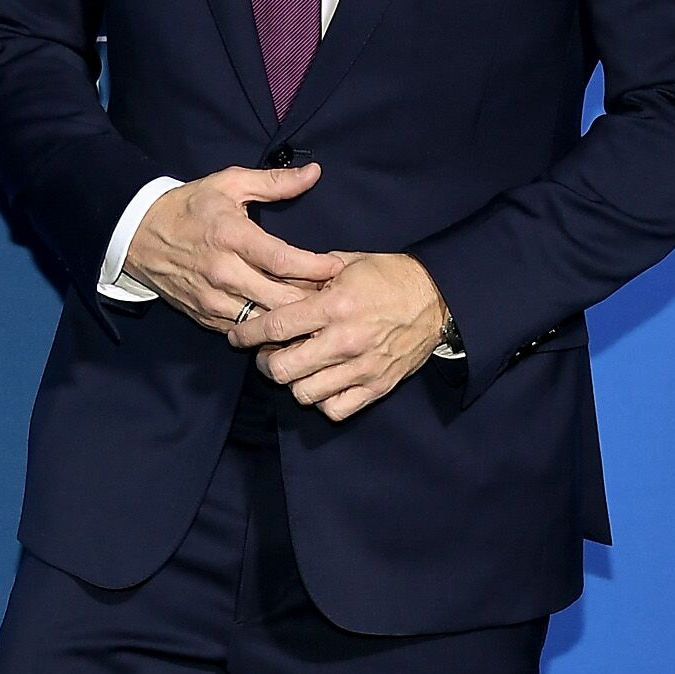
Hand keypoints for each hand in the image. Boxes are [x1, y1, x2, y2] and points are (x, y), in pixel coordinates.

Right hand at [123, 162, 342, 333]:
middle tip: (335, 294)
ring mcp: (212, 298)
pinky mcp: (205, 316)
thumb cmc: (189, 207)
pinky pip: (244, 331)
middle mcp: (223, 272)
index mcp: (231, 236)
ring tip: (316, 312)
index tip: (337, 267)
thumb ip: (274, 182)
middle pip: (279, 298)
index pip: (283, 260)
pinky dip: (266, 331)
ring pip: (263, 321)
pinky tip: (285, 324)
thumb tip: (313, 173)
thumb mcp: (229, 184)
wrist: (139, 235)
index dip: (315, 267)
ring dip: (291, 319)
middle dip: (311, 299)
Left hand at [234, 251, 447, 421]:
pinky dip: (322, 400)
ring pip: (304, 393)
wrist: (437, 299)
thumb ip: (308, 277)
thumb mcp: (346, 264)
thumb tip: (270, 285)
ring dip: (293, 382)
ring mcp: (362, 367)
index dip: (248, 334)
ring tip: (296, 368)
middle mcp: (345, 340)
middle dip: (266, 363)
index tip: (237, 337)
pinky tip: (322, 383)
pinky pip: (335, 409)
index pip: (276, 326)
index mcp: (335, 306)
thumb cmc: (388, 277)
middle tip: (268, 355)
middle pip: (283, 369)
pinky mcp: (376, 386)